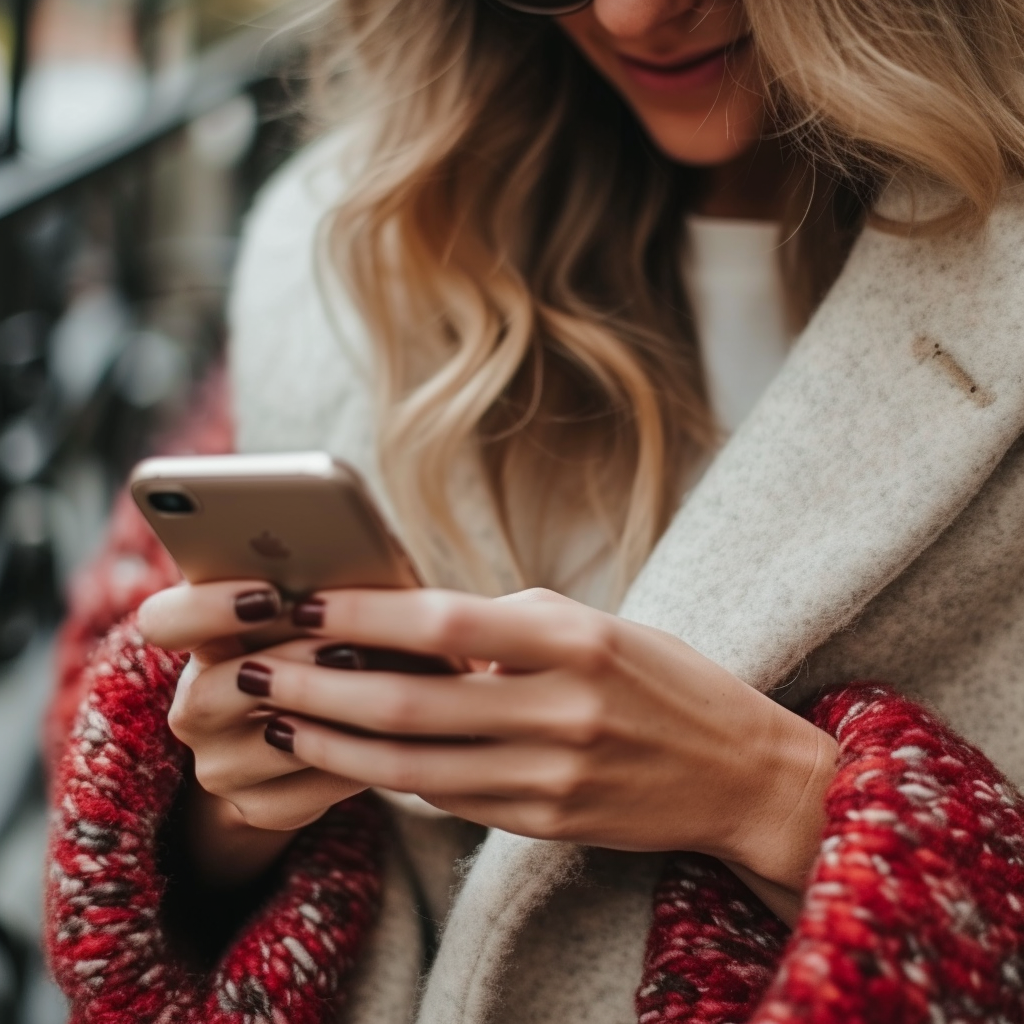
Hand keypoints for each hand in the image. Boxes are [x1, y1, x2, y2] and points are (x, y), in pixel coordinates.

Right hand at [137, 581, 366, 852]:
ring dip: (330, 719)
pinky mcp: (258, 808)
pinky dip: (353, 764)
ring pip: (269, 746)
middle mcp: (196, 706)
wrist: (307, 732)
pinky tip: (393, 740)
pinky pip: (306, 793)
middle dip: (288, 667)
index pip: (165, 622)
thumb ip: (311, 590)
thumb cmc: (319, 643)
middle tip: (347, 649)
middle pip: (212, 691)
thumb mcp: (306, 613)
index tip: (269, 594)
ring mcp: (220, 764)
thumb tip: (359, 561)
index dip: (208, 609)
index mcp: (199, 641)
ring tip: (386, 692)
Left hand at [244, 587, 836, 902]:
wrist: (740, 772)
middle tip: (253, 666)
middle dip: (319, 684)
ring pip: (414, 764)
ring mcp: (553, 776)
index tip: (301, 600)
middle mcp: (563, 710)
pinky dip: (390, 774)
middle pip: (411, 701)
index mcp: (578, 641)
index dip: (363, 613)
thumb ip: (513, 623)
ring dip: (335, 740)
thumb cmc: (667, 682)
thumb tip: (419, 618)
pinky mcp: (546, 823)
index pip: (446, 622)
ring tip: (278, 716)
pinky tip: (348, 752)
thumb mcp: (602, 627)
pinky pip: (448, 798)